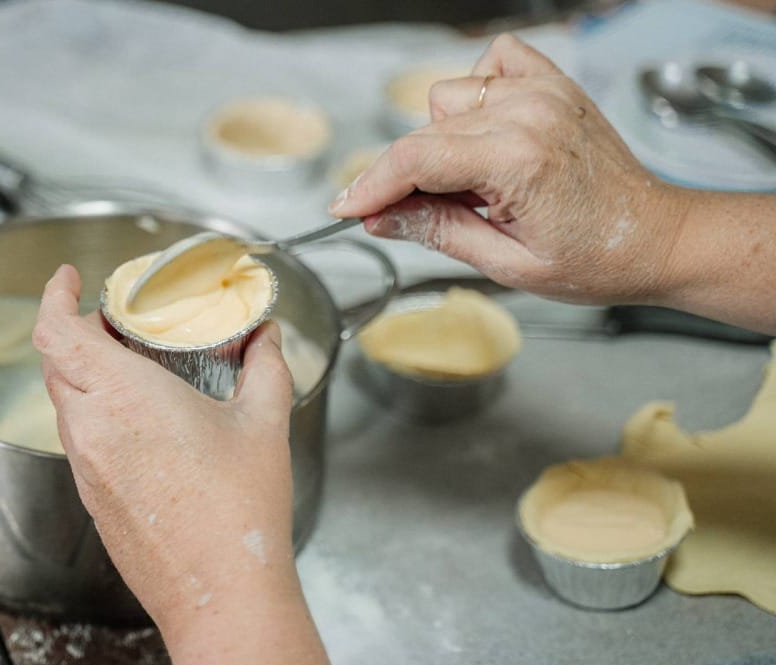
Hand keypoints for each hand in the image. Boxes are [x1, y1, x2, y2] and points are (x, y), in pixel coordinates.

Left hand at [33, 265, 329, 664]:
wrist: (220, 592)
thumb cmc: (236, 512)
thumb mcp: (264, 422)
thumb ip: (265, 367)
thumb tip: (267, 339)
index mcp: (122, 396)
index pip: (54, 332)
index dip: (52, 296)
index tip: (67, 279)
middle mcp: (91, 429)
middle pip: (56, 362)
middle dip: (78, 332)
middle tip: (115, 322)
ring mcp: (86, 467)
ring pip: (66, 402)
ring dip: (86, 374)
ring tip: (134, 369)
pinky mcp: (93, 497)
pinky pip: (79, 439)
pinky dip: (96, 414)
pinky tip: (142, 422)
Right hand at [329, 33, 690, 304]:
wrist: (656, 239)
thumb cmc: (594, 259)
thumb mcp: (505, 264)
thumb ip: (436, 230)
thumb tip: (379, 217)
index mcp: (519, 161)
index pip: (415, 160)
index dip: (370, 186)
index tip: (345, 208)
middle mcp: (529, 113)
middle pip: (425, 132)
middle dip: (410, 177)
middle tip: (431, 216)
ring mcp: (543, 92)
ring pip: (447, 98)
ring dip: (444, 138)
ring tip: (476, 181)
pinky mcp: (553, 84)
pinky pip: (491, 63)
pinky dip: (477, 93)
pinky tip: (489, 132)